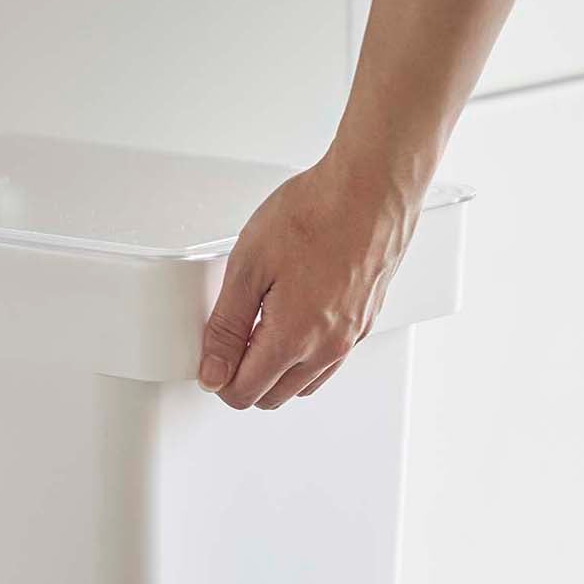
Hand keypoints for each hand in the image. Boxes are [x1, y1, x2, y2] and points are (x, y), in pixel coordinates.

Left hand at [199, 153, 420, 408]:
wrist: (371, 187)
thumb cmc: (316, 213)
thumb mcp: (248, 266)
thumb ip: (225, 327)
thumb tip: (212, 372)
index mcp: (293, 338)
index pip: (246, 393)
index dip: (220, 378)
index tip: (213, 355)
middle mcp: (327, 348)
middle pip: (273, 397)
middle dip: (246, 378)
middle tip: (233, 338)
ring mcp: (350, 338)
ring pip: (303, 385)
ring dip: (277, 371)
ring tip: (262, 327)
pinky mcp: (365, 323)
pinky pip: (328, 362)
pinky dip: (305, 356)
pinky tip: (294, 321)